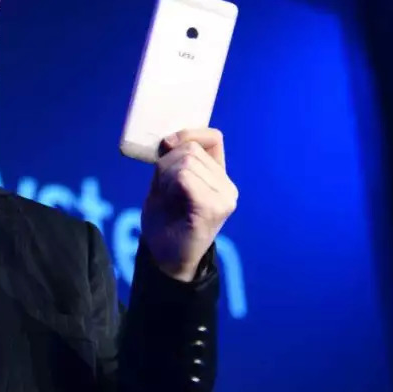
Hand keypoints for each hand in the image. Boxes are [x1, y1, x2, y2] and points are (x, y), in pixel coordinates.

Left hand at [141, 128, 237, 281]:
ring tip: (168, 199)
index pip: (213, 137)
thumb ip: (173, 158)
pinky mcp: (214, 208)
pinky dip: (168, 185)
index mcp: (219, 176)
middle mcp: (228, 186)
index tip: (167, 146)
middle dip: (166, 163)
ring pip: (185, 162)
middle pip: (191, 150)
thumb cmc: (165, 218)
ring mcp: (224, 198)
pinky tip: (171, 203)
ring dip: (165, 177)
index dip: (188, 134)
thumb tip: (171, 138)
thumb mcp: (166, 180)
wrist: (164, 257)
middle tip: (165, 190)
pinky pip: (184, 177)